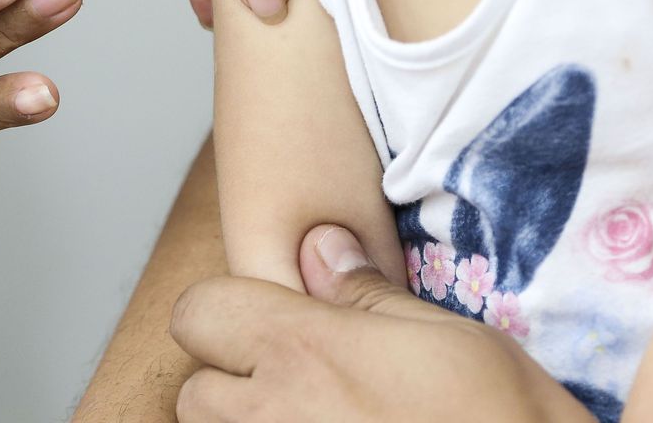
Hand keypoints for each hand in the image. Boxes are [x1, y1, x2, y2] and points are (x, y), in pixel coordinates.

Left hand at [171, 226, 591, 421]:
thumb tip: (319, 246)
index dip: (228, 312)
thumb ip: (369, 297)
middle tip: (301, 389)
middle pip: (195, 392)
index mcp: (305, 354)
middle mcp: (272, 417)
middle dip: (234, 385)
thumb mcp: (457, 343)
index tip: (272, 325)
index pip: (198, 310)